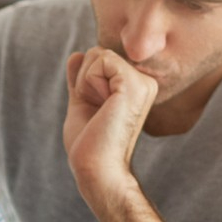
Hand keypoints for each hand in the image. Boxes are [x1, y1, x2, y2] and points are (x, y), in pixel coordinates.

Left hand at [62, 47, 157, 212]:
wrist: (97, 169)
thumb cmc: (90, 143)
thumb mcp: (82, 103)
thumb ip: (81, 79)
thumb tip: (76, 54)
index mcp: (135, 85)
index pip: (99, 57)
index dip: (84, 80)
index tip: (95, 110)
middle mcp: (145, 81)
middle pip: (97, 52)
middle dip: (83, 79)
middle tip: (96, 111)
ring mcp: (143, 81)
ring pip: (97, 53)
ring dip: (85, 83)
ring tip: (100, 111)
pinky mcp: (134, 84)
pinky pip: (100, 59)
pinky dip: (89, 82)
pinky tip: (102, 107)